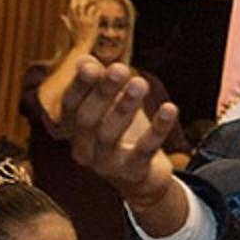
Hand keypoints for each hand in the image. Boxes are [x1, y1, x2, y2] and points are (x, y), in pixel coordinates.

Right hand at [56, 59, 178, 208]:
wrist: (140, 179)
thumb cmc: (121, 134)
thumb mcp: (108, 107)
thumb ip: (98, 83)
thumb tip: (84, 60)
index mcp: (72, 130)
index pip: (70, 105)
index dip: (79, 85)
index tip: (91, 65)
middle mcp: (82, 149)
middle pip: (87, 118)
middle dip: (103, 92)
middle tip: (120, 69)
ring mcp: (105, 164)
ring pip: (109, 134)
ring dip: (125, 106)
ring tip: (140, 83)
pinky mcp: (131, 173)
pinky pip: (144, 150)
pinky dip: (157, 128)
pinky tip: (170, 108)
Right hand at [62, 0, 101, 50]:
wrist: (82, 46)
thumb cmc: (75, 39)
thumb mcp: (69, 29)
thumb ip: (66, 22)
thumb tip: (61, 16)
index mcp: (73, 20)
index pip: (72, 8)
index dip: (74, 1)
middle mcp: (80, 19)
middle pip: (81, 6)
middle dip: (83, 0)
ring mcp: (87, 21)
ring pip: (90, 9)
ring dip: (92, 5)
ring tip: (95, 3)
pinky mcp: (94, 24)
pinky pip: (97, 14)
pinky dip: (98, 12)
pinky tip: (99, 11)